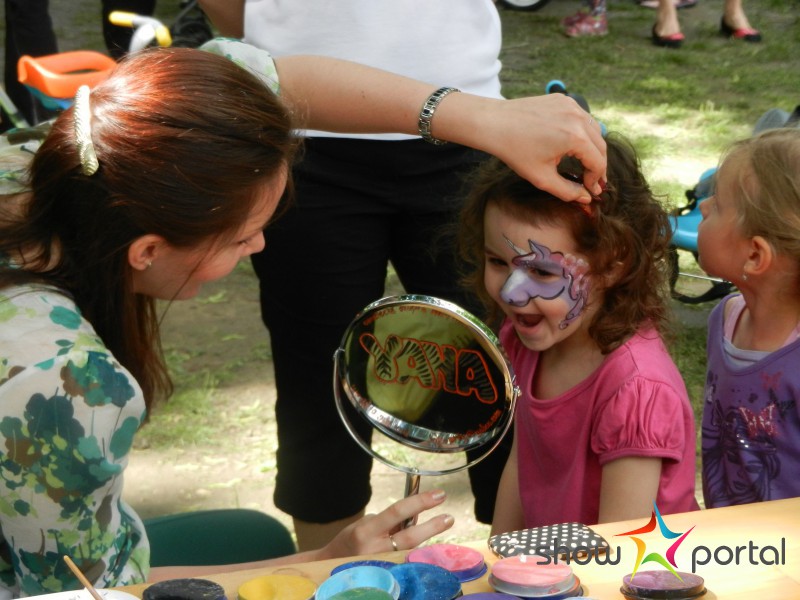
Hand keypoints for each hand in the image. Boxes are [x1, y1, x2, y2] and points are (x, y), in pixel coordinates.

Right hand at [315, 490, 453, 559]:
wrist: (331, 568)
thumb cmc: (351, 541)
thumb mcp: (366, 524)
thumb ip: (390, 520)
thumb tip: (417, 515)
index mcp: (366, 531)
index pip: (397, 511)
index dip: (420, 502)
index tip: (438, 495)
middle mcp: (374, 549)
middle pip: (410, 537)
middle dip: (432, 526)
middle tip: (449, 518)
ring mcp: (382, 565)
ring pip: (412, 551)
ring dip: (426, 538)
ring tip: (438, 526)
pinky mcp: (387, 576)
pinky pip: (408, 562)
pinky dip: (417, 552)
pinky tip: (424, 546)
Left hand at [446, 93, 606, 202]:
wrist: (495, 123)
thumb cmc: (515, 151)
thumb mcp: (542, 178)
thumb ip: (567, 191)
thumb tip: (586, 198)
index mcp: (575, 137)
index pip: (598, 162)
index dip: (596, 180)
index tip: (591, 190)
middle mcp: (578, 118)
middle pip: (601, 146)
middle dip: (598, 165)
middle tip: (593, 181)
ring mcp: (571, 105)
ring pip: (594, 130)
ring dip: (593, 148)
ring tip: (586, 164)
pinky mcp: (563, 99)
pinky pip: (582, 118)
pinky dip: (583, 132)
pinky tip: (575, 145)